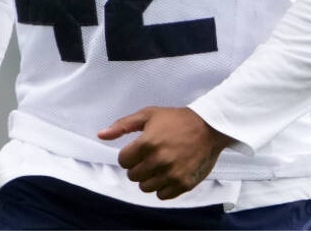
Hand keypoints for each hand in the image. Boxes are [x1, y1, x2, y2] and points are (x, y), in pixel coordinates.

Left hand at [97, 106, 236, 200]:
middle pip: (133, 176)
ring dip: (150, 178)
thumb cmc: (178, 120)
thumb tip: (101, 135)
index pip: (123, 161)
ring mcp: (172, 173)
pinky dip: (163, 187)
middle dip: (139, 166)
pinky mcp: (183, 183)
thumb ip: (122, 125)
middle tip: (151, 156)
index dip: (129, 155)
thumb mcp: (148, 115)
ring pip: (146, 187)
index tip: (139, 150)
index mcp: (147, 142)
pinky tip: (169, 173)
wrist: (210, 127)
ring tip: (160, 165)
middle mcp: (159, 160)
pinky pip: (162, 195)